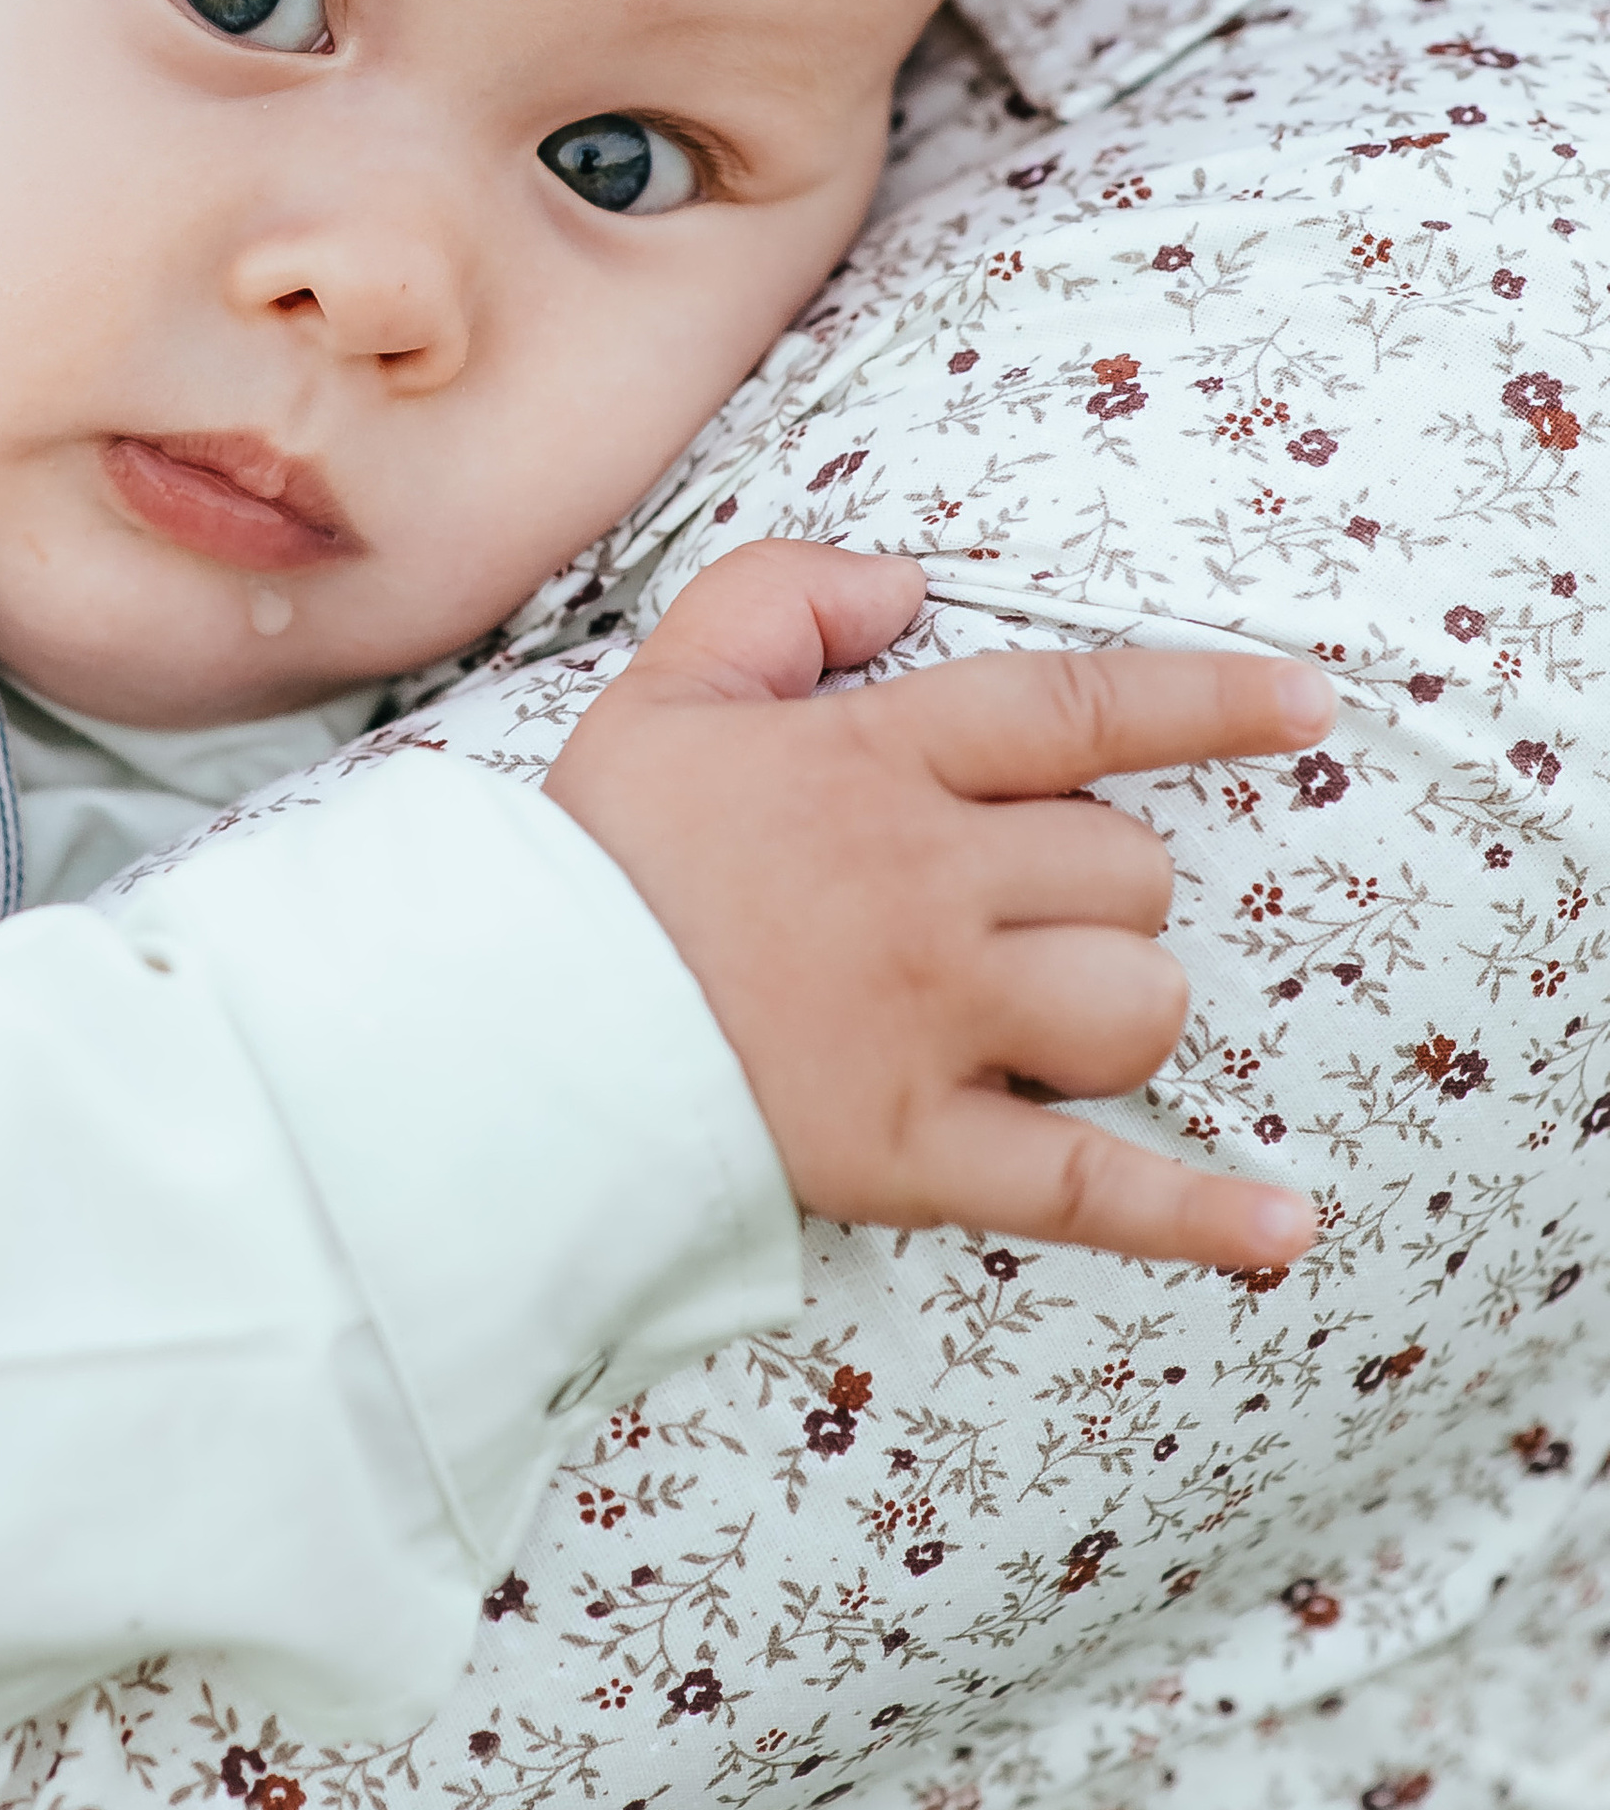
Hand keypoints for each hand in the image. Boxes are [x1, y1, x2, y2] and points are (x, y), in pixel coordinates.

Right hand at [545, 540, 1325, 1274]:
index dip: (1205, 702)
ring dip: (1115, 1005)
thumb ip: (784, 595)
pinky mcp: (917, 1149)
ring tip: (1040, 1022)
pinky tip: (1281, 1227)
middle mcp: (929, 887)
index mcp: (876, 765)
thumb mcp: (667, 684)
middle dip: (1101, 882)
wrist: (506, 1025)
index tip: (1303, 705)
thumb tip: (904, 582)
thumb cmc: (595, 858)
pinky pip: (1092, 1187)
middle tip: (1007, 905)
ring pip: (1133, 1003)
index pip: (1077, 709)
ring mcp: (934, 1025)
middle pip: (1124, 869)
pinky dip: (1197, 1215)